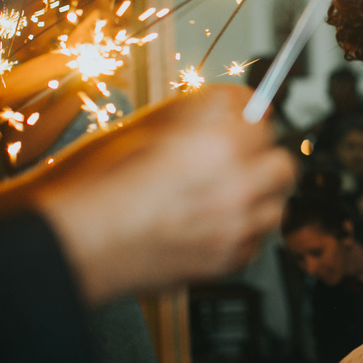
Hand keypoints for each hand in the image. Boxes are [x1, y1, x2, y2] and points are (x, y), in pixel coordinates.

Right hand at [30, 85, 297, 302]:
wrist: (78, 244)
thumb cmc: (99, 186)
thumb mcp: (146, 126)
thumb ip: (200, 111)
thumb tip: (234, 101)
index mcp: (221, 144)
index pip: (262, 115)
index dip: (246, 116)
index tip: (240, 120)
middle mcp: (239, 187)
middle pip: (283, 164)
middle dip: (262, 158)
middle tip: (237, 160)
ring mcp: (238, 228)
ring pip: (275, 206)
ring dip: (257, 199)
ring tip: (221, 197)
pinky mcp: (230, 261)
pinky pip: (255, 241)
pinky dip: (240, 233)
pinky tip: (210, 226)